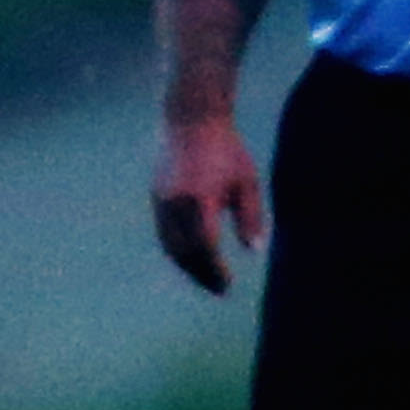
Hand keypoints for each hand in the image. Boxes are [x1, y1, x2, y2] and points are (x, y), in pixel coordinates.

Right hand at [153, 112, 269, 295]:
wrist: (192, 119)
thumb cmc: (227, 150)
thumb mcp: (246, 180)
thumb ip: (250, 216)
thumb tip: (253, 251)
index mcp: (201, 197)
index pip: (205, 244)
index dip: (214, 269)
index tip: (227, 283)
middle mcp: (176, 201)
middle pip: (184, 251)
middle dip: (201, 274)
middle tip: (220, 290)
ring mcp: (162, 199)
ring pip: (170, 245)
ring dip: (187, 267)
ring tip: (207, 279)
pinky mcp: (156, 197)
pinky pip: (164, 233)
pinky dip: (178, 251)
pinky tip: (194, 258)